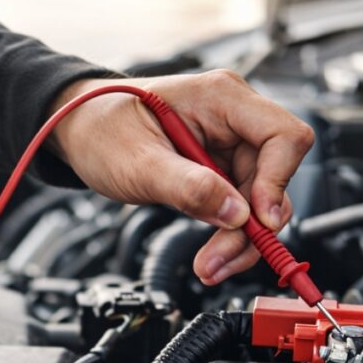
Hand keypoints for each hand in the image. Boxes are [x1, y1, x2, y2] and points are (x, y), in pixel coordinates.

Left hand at [50, 70, 313, 285]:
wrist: (79, 131)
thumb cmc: (100, 129)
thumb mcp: (138, 162)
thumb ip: (188, 188)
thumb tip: (234, 213)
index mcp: (221, 97)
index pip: (283, 135)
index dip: (279, 181)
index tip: (257, 220)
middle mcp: (234, 117)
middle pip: (275, 177)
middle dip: (253, 226)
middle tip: (220, 259)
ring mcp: (229, 144)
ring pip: (261, 200)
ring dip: (242, 239)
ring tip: (210, 265)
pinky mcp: (221, 169)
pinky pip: (241, 207)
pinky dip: (230, 236)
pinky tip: (212, 255)